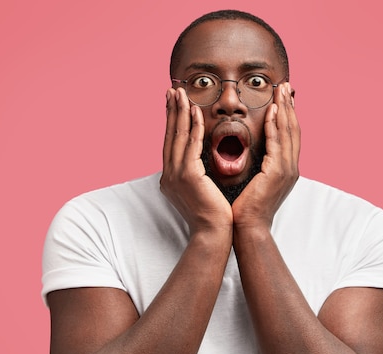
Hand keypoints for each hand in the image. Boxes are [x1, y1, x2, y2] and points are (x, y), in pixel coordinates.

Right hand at [160, 88, 232, 233]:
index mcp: (171, 177)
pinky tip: (196, 112)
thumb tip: (200, 163)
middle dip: (171, 111)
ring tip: (181, 93)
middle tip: (172, 90)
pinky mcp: (187, 176)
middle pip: (170, 135)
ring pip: (178, 137)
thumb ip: (196, 174)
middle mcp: (169, 174)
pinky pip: (191, 146)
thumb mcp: (200, 190)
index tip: (174, 103)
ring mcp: (176, 175)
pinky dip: (193, 127)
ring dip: (179, 112)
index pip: (171, 143)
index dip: (172, 121)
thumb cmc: (212, 214)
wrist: (213, 233)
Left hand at [232, 82, 300, 229]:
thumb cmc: (246, 206)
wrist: (247, 227)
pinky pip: (277, 144)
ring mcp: (287, 170)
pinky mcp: (277, 173)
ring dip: (285, 109)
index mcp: (286, 169)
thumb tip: (251, 150)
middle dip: (289, 106)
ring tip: (281, 90)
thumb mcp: (255, 180)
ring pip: (289, 133)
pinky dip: (276, 126)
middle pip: (294, 129)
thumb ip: (258, 164)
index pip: (289, 135)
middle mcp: (291, 167)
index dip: (288, 114)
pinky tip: (272, 111)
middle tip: (286, 85)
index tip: (283, 96)